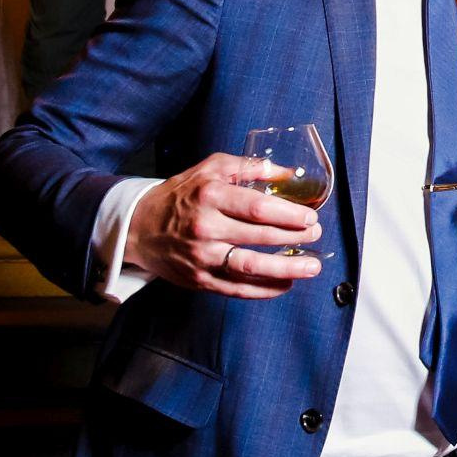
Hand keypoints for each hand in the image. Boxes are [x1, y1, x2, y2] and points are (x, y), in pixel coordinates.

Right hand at [127, 153, 323, 296]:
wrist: (140, 226)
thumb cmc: (181, 194)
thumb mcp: (211, 168)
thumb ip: (250, 167)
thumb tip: (288, 172)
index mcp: (210, 196)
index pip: (257, 207)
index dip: (288, 214)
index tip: (310, 216)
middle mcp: (205, 228)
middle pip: (258, 236)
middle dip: (293, 237)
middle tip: (316, 234)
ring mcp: (202, 257)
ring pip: (250, 266)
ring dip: (286, 268)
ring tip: (312, 266)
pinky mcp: (199, 279)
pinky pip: (236, 288)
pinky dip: (264, 289)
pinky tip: (285, 284)